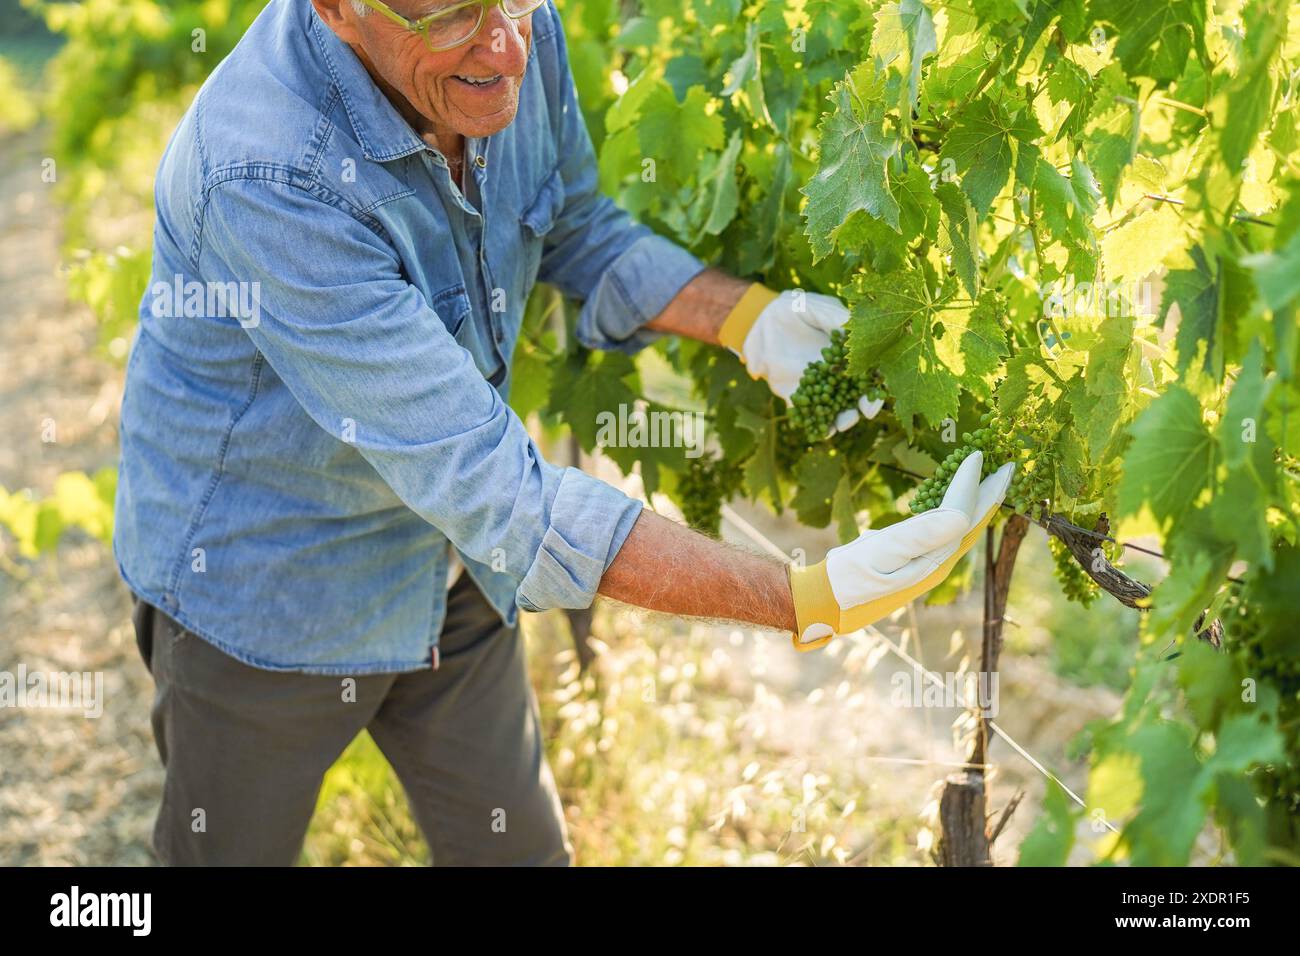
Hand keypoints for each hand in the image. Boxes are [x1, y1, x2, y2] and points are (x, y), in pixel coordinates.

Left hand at [718, 285, 882, 434]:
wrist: (761, 322)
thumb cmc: (794, 309)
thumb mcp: (816, 307)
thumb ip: (835, 317)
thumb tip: (852, 328)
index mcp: (850, 353)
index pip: (870, 371)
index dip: (877, 382)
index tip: (878, 388)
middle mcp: (839, 374)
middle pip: (858, 395)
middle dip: (863, 406)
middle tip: (865, 412)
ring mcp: (820, 387)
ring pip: (836, 409)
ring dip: (842, 419)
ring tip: (842, 424)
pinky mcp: (798, 397)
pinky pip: (809, 414)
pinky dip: (816, 425)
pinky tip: (820, 430)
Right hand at [787, 451, 1014, 648]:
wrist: (823, 604)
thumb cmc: (847, 577)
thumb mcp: (881, 552)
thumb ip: (922, 534)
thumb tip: (962, 515)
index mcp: (934, 560)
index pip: (962, 515)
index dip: (972, 484)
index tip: (978, 455)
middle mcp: (937, 564)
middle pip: (971, 523)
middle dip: (989, 495)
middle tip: (1007, 467)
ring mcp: (927, 564)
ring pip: (961, 528)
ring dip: (974, 502)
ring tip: (986, 480)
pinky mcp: (913, 562)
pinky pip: (943, 532)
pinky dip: (953, 511)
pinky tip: (950, 503)